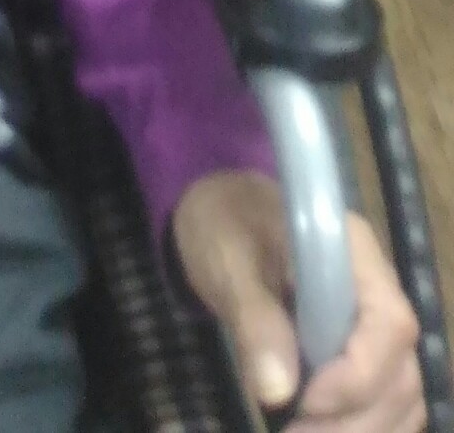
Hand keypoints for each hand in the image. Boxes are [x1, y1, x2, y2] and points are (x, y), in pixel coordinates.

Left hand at [173, 172, 423, 430]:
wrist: (221, 213)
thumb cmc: (224, 224)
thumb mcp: (227, 259)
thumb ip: (254, 318)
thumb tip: (277, 392)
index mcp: (355, 251)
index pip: (390, 324)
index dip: (357, 376)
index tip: (303, 401)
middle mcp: (379, 288)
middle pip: (402, 371)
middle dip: (356, 416)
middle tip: (296, 431)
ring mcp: (375, 321)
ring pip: (402, 393)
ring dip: (362, 427)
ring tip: (302, 432)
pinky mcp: (364, 346)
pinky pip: (387, 397)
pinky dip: (363, 423)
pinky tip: (321, 428)